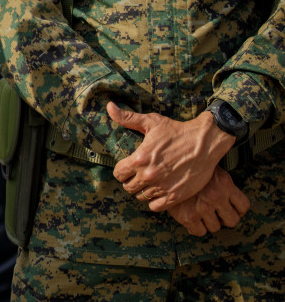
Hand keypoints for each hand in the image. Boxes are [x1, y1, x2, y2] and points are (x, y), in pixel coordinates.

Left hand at [109, 102, 236, 210]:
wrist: (204, 142)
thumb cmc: (177, 131)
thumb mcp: (151, 122)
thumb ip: (127, 117)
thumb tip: (109, 107)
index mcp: (139, 159)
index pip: (118, 174)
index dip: (121, 171)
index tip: (127, 168)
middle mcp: (148, 175)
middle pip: (128, 187)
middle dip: (131, 181)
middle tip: (138, 176)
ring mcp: (162, 187)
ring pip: (141, 197)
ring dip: (143, 191)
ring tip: (149, 183)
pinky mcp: (176, 196)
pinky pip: (156, 206)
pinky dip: (155, 201)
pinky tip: (159, 192)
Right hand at [164, 168, 250, 236]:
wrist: (161, 166)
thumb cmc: (184, 167)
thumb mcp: (207, 169)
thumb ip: (220, 183)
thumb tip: (228, 201)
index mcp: (225, 183)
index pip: (243, 206)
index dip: (236, 210)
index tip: (228, 209)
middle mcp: (216, 196)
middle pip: (232, 220)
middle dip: (223, 218)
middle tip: (214, 212)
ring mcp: (202, 207)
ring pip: (215, 227)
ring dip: (208, 222)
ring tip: (198, 212)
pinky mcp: (187, 216)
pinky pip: (199, 231)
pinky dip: (195, 227)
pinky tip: (189, 217)